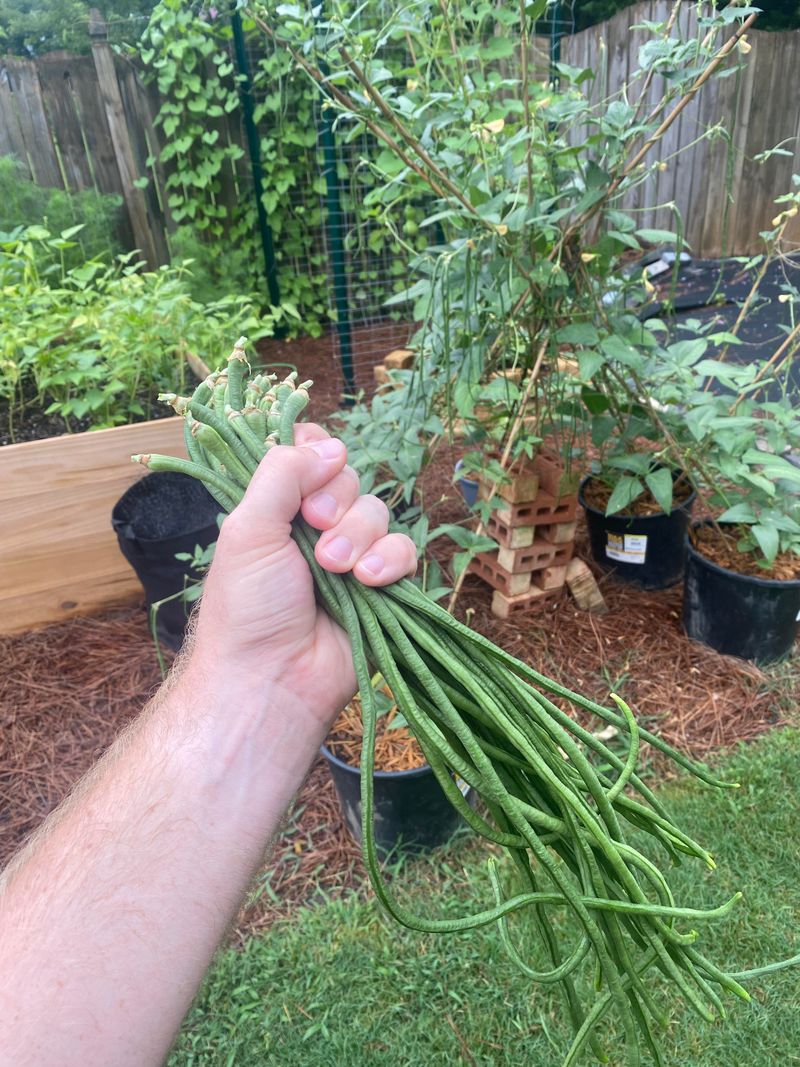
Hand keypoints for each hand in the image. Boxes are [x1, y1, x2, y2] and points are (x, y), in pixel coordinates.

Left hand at [190, 424, 416, 726]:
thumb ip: (282, 474)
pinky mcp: (383, 587)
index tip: (309, 475)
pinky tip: (370, 581)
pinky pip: (404, 551)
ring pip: (378, 513)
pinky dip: (390, 561)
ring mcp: (351, 556)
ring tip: (336, 570)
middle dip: (335, 504)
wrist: (272, 678)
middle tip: (313, 533)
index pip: (309, 454)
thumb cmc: (247, 606)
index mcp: (277, 508)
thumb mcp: (248, 528)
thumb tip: (330, 445)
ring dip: (359, 537)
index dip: (316, 456)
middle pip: (349, 479)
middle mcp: (314, 527)